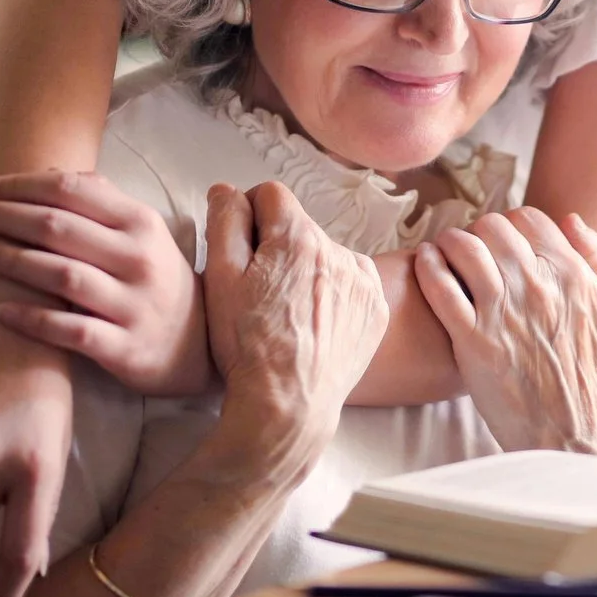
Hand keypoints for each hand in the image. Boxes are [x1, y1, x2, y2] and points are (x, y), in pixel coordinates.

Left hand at [0, 170, 212, 396]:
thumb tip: (50, 172)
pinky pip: (70, 331)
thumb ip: (102, 202)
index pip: (70, 190)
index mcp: (140, 222)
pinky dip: (32, 319)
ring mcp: (132, 304)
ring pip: (60, 275)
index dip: (19, 186)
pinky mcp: (123, 347)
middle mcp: (138, 258)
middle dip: (3, 217)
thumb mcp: (143, 234)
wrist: (198, 346)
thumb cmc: (155, 280)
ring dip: (10, 262)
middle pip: (57, 228)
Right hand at [202, 182, 388, 453]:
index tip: (241, 250)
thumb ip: (225, 221)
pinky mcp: (377, 309)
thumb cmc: (247, 345)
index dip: (248, 216)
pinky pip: (352, 282)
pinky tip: (314, 323)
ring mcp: (363, 281)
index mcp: (298, 237)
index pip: (270, 195)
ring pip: (326, 254)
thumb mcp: (220, 279)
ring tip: (288, 313)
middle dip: (278, 247)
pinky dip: (334, 294)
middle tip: (260, 291)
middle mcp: (339, 250)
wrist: (289, 406)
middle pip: (299, 228)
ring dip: (308, 270)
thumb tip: (228, 189)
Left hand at [413, 207, 596, 455]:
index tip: (501, 241)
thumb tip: (571, 219)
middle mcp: (536, 286)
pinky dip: (428, 266)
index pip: (529, 219)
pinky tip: (425, 262)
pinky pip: (440, 286)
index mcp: (570, 275)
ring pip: (464, 247)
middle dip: (478, 232)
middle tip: (470, 248)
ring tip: (442, 251)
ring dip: (448, 242)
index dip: (511, 224)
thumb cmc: (589, 374)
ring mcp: (502, 311)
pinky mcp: (471, 339)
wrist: (566, 430)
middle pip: (493, 227)